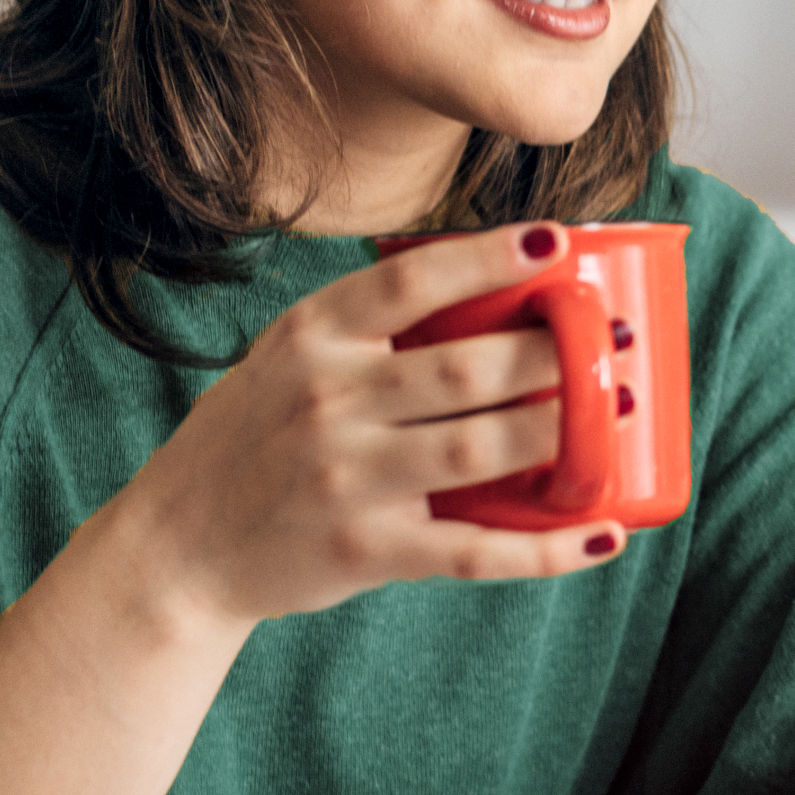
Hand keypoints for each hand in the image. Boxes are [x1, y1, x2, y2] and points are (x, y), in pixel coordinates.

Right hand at [108, 222, 626, 629]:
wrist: (178, 546)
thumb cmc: (251, 440)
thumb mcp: (285, 358)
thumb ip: (364, 327)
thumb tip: (489, 284)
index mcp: (310, 338)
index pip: (410, 282)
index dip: (489, 257)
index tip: (555, 243)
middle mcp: (326, 401)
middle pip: (465, 368)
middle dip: (553, 353)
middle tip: (610, 341)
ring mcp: (345, 479)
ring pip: (478, 450)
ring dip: (562, 430)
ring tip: (616, 409)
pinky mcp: (365, 550)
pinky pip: (473, 550)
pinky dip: (546, 548)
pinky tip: (603, 532)